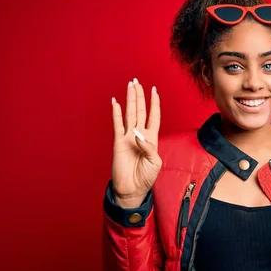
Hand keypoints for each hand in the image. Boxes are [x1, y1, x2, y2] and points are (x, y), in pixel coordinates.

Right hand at [111, 78, 161, 207]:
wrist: (132, 189)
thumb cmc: (146, 177)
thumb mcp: (155, 162)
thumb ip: (149, 147)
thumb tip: (138, 134)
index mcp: (152, 138)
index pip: (154, 116)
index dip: (155, 103)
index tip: (155, 90)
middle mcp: (140, 134)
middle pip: (140, 110)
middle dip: (139, 96)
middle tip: (137, 81)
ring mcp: (128, 137)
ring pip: (129, 114)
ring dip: (130, 99)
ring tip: (130, 85)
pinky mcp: (118, 142)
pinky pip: (117, 124)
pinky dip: (116, 113)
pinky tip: (115, 102)